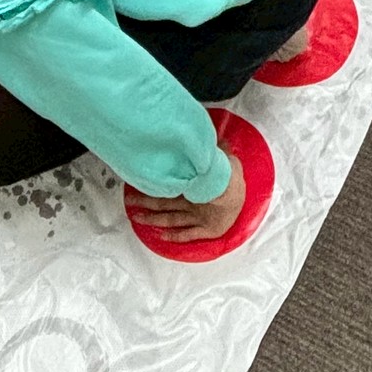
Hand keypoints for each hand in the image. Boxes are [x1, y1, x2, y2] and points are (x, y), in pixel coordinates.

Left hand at [126, 153, 245, 243]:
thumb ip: (213, 148)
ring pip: (170, 220)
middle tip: (129, 204)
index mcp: (191, 186)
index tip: (135, 186)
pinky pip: (187, 234)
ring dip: (153, 220)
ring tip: (138, 219)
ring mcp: (197, 218)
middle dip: (144, 204)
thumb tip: (208, 135)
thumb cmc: (232, 174)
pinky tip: (162, 236)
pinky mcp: (206, 230)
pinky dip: (174, 236)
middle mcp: (190, 202)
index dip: (149, 189)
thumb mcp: (221, 156)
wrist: (242, 195)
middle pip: (163, 204)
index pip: (164, 188)